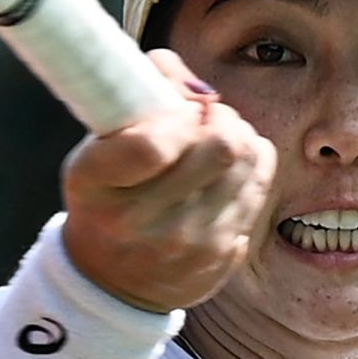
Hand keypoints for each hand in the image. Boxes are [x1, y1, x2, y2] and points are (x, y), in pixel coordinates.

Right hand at [61, 50, 276, 312]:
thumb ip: (139, 95)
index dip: (178, 112)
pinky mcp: (222, 257)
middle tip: (206, 117)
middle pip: (222, 146)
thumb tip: (188, 75)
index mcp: (99, 187)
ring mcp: (188, 244)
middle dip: (221, 116)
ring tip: (217, 139)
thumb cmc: (105, 198)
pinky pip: (259, 188)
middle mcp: (144, 223)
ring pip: (250, 161)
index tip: (177, 110)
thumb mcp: (97, 147)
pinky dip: (250, 168)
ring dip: (240, 137)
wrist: (112, 283)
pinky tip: (225, 172)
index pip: (154, 143)